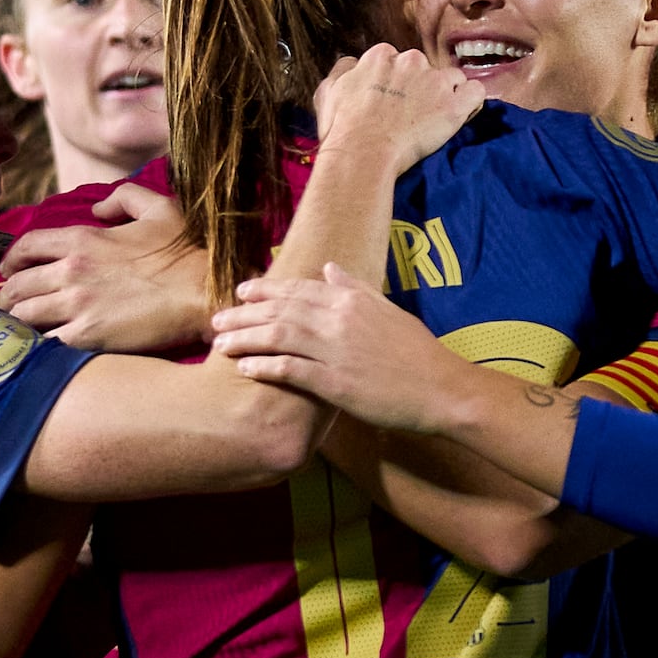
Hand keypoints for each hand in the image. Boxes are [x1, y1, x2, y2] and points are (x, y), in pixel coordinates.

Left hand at [0, 181, 208, 352]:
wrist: (206, 292)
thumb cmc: (187, 252)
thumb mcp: (158, 209)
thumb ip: (124, 198)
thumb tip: (100, 207)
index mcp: (83, 239)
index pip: (27, 246)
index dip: (12, 260)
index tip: (9, 272)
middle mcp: (72, 271)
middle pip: (18, 284)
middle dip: (5, 296)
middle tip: (3, 307)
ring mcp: (78, 305)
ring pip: (24, 315)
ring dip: (14, 323)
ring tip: (12, 331)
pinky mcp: (89, 336)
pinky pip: (46, 343)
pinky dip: (35, 347)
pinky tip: (34, 351)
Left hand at [211, 270, 492, 433]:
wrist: (441, 389)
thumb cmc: (418, 353)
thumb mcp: (387, 311)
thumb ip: (354, 288)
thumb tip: (328, 268)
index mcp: (350, 300)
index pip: (297, 289)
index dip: (265, 290)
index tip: (241, 292)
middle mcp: (338, 319)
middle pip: (279, 311)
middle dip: (243, 314)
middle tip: (216, 320)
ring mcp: (336, 351)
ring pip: (278, 337)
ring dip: (245, 339)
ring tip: (220, 345)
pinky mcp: (335, 383)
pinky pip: (291, 370)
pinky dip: (265, 367)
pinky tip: (246, 369)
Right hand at [306, 41, 483, 171]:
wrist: (362, 154)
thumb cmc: (342, 129)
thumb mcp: (328, 91)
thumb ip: (344, 70)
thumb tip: (353, 64)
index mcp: (381, 55)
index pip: (397, 62)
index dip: (397, 83)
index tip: (394, 103)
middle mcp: (410, 60)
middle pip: (424, 69)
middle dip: (421, 88)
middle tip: (411, 116)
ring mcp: (435, 81)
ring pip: (451, 78)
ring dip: (446, 95)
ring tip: (435, 120)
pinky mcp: (454, 104)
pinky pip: (476, 92)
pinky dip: (471, 102)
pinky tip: (461, 115)